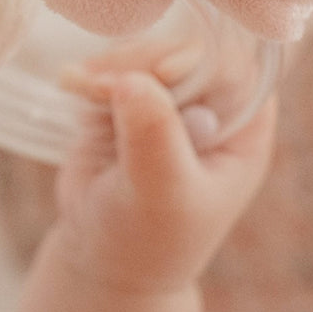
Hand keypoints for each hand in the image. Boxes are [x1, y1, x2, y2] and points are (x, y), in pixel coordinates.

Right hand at [53, 43, 275, 295]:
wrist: (103, 259)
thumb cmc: (149, 239)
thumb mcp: (161, 195)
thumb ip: (155, 139)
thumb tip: (134, 81)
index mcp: (243, 132)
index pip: (237, 69)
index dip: (202, 60)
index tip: (163, 73)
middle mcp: (212, 110)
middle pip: (184, 52)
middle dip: (141, 62)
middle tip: (102, 87)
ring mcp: (168, 104)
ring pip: (144, 55)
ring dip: (110, 67)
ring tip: (81, 89)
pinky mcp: (128, 103)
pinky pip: (113, 68)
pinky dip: (90, 73)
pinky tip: (69, 85)